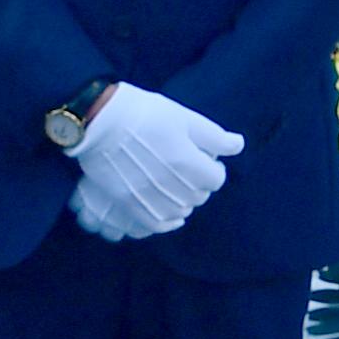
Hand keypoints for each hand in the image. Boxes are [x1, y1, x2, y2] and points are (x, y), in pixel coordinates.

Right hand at [68, 81, 243, 239]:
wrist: (100, 120)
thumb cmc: (145, 113)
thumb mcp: (184, 117)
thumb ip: (214, 136)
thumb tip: (238, 145)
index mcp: (188, 162)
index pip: (216, 179)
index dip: (213, 168)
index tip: (204, 159)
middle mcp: (171, 185)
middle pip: (199, 196)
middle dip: (199, 184)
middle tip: (188, 170)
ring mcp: (148, 197)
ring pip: (180, 212)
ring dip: (184, 201)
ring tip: (176, 186)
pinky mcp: (129, 203)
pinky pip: (156, 224)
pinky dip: (167, 221)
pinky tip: (170, 212)